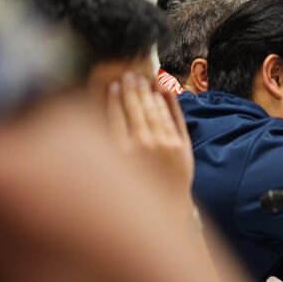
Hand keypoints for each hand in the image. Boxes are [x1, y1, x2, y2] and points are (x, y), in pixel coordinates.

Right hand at [107, 73, 193, 194]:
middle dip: (131, 89)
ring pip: (153, 109)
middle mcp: (141, 145)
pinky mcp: (181, 145)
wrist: (167, 206)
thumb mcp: (117, 168)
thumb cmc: (138, 188)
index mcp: (120, 151)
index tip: (113, 85)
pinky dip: (168, 101)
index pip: (115, 115)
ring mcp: (163, 144)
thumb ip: (112, 139)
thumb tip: (102, 113)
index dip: (114, 98)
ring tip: (143, 79)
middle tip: (128, 75)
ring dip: (148, 91)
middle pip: (135, 108)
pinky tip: (162, 89)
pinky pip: (173, 116)